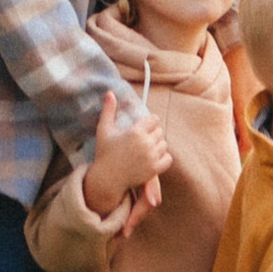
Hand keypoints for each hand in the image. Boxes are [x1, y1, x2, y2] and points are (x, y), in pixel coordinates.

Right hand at [81, 89, 168, 217]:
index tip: (142, 127)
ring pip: (164, 144)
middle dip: (152, 133)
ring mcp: (151, 158)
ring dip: (157, 145)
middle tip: (142, 138)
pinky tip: (153, 157)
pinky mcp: (154, 170)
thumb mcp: (104, 130)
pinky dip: (163, 157)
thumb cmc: (104, 153)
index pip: (154, 119)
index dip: (149, 122)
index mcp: (135, 132)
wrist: (107, 179)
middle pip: (159, 131)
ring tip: (146, 148)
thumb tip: (110, 92)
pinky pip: (168, 159)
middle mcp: (146, 144)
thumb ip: (108, 110)